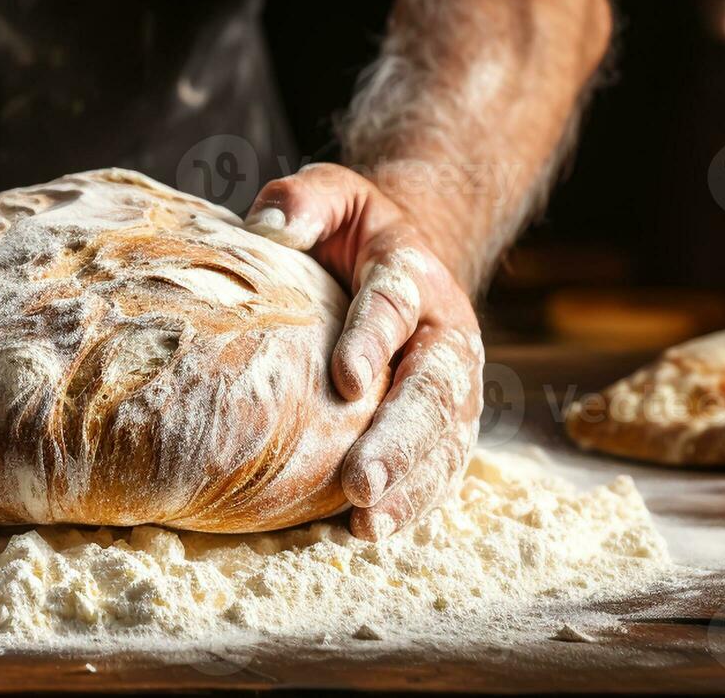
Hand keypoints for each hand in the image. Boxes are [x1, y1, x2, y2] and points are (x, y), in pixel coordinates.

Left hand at [244, 164, 483, 539]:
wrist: (402, 258)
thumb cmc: (350, 230)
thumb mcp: (331, 194)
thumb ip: (303, 200)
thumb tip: (271, 227)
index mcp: (414, 272)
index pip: (396, 303)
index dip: (374, 338)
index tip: (346, 378)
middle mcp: (445, 332)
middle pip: (431, 388)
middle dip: (398, 440)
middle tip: (359, 483)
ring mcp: (453, 383)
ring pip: (444, 438)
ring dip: (411, 484)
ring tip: (370, 523)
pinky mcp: (446, 421)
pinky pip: (439, 465)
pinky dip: (415, 500)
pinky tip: (375, 531)